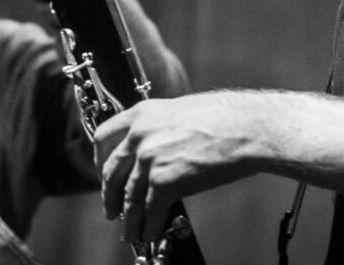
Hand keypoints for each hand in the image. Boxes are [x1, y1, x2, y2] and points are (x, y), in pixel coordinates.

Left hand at [94, 91, 261, 243]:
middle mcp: (139, 134)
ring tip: (131, 231)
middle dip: (108, 194)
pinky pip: (150, 210)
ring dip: (129, 218)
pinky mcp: (164, 180)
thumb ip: (156, 127)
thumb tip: (150, 152)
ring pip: (129, 196)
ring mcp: (149, 158)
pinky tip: (150, 232)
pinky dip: (149, 225)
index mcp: (140, 113)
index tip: (103, 174)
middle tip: (111, 209)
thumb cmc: (220, 118)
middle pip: (111, 170)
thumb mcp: (176, 111)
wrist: (244, 127)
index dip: (99, 160)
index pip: (103, 137)